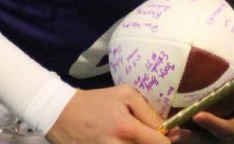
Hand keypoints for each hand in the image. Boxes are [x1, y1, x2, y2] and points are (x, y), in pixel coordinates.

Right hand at [47, 85, 166, 142]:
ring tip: (136, 137)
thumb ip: (147, 110)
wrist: (61, 114)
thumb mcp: (125, 94)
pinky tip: (124, 141)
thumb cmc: (96, 101)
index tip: (172, 136)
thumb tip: (164, 126)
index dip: (168, 140)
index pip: (159, 143)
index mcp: (127, 128)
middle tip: (151, 136)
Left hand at [165, 72, 233, 142]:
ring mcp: (209, 143)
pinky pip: (189, 143)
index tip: (198, 115)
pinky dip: (179, 140)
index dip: (213, 125)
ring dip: (182, 141)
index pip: (226, 130)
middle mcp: (221, 141)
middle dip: (191, 139)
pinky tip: (163, 133)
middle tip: (174, 134)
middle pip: (206, 143)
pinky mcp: (200, 142)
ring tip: (167, 134)